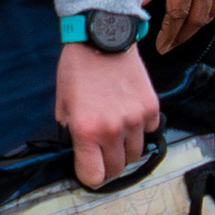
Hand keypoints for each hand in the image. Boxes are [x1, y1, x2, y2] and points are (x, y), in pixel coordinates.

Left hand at [57, 41, 157, 187]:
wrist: (104, 37)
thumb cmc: (77, 68)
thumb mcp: (63, 103)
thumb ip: (71, 131)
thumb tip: (80, 151)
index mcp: (86, 130)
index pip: (93, 176)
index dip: (89, 176)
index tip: (88, 169)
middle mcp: (113, 129)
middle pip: (117, 169)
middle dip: (108, 165)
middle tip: (102, 152)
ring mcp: (136, 120)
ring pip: (136, 153)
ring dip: (125, 148)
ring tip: (116, 131)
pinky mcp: (152, 108)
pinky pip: (150, 131)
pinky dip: (141, 129)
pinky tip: (130, 114)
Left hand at [145, 0, 214, 55]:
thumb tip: (141, 5)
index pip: (178, 12)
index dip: (169, 33)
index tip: (161, 45)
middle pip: (197, 16)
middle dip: (183, 36)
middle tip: (170, 47)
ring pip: (214, 9)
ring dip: (199, 26)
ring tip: (183, 35)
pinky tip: (202, 15)